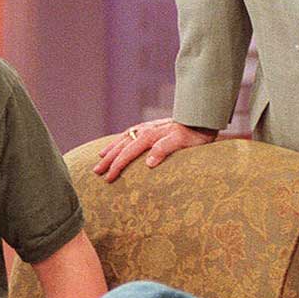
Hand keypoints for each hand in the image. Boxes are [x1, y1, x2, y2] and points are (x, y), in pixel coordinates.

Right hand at [93, 120, 216, 182]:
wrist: (202, 118)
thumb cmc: (195, 134)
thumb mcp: (182, 142)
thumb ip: (164, 150)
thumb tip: (148, 163)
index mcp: (149, 136)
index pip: (127, 153)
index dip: (116, 166)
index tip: (107, 178)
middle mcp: (145, 130)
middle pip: (121, 146)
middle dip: (108, 159)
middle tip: (95, 172)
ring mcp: (147, 127)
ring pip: (124, 138)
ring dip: (111, 149)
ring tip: (100, 156)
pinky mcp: (152, 127)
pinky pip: (131, 133)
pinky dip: (121, 140)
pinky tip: (119, 143)